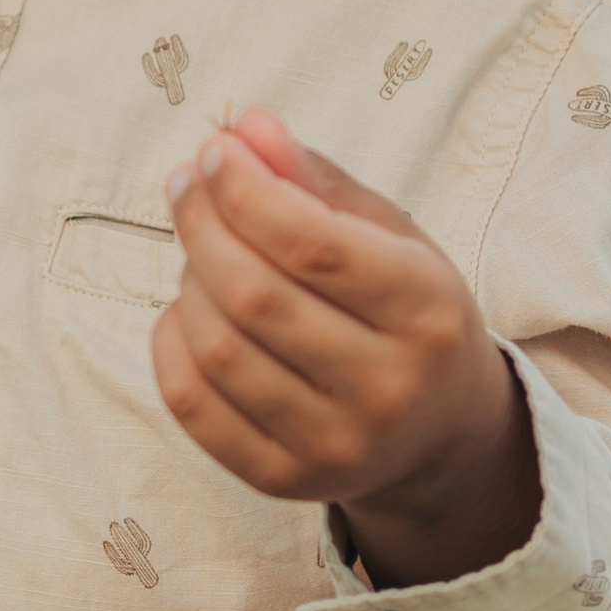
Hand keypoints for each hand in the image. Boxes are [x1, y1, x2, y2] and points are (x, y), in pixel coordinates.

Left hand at [155, 107, 539, 586]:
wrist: (439, 435)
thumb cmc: (405, 310)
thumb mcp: (387, 236)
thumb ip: (316, 179)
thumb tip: (244, 129)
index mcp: (429, 312)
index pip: (314, 246)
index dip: (248, 192)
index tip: (215, 153)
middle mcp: (389, 389)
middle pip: (254, 297)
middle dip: (203, 226)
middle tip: (186, 186)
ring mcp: (336, 446)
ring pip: (217, 348)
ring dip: (187, 281)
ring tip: (201, 253)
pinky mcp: (284, 481)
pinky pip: (191, 404)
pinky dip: (170, 342)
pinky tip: (186, 312)